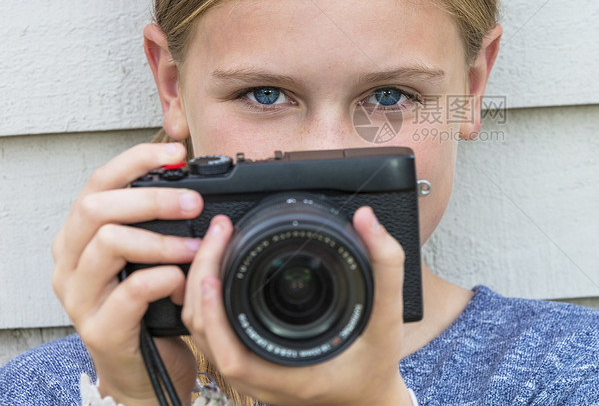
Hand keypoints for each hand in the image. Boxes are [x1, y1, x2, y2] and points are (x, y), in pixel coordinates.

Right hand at [52, 143, 202, 404]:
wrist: (143, 372)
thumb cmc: (149, 306)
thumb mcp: (151, 255)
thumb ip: (160, 222)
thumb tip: (197, 184)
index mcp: (81, 235)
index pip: (99, 181)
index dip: (136, 160)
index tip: (176, 152)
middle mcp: (71, 261)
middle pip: (98, 208)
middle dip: (152, 199)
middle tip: (195, 203)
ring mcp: (80, 296)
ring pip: (109, 244)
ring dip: (162, 240)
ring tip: (196, 247)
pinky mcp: (100, 328)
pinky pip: (129, 292)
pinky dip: (162, 279)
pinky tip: (182, 281)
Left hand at [182, 207, 413, 405]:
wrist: (368, 396)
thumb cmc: (375, 364)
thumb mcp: (389, 316)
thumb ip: (385, 267)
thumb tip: (367, 219)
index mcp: (287, 373)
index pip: (231, 354)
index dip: (214, 315)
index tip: (212, 273)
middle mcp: (261, 377)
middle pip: (206, 336)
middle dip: (201, 282)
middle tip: (217, 234)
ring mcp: (252, 371)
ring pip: (206, 335)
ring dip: (200, 290)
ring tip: (214, 244)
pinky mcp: (252, 360)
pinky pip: (216, 333)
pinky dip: (209, 302)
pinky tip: (218, 270)